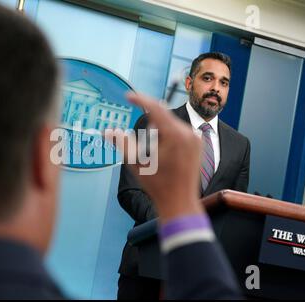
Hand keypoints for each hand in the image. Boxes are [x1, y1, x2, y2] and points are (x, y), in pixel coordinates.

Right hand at [106, 92, 204, 223]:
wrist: (180, 202)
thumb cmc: (157, 184)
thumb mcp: (135, 163)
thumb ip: (121, 143)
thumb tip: (107, 131)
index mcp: (174, 135)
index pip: (155, 109)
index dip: (140, 100)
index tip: (128, 96)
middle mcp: (188, 133)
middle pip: (161, 120)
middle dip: (149, 132)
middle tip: (147, 156)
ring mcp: (195, 138)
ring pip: (169, 126)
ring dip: (158, 136)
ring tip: (159, 161)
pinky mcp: (198, 144)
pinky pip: (178, 132)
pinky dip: (168, 139)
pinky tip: (168, 159)